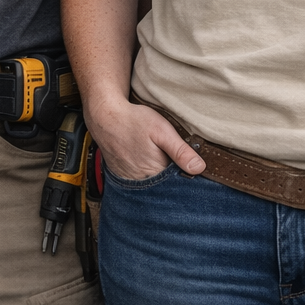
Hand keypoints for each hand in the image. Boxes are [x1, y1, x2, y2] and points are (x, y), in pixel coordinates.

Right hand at [85, 100, 204, 181]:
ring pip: (153, 186)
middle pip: (165, 188)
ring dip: (161, 179)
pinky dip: (147, 177)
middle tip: (178, 163)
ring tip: (162, 161)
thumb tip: (199, 168)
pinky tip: (150, 163)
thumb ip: (180, 151)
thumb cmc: (134, 120)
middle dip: (174, 180)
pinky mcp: (123, 176)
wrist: (105, 116)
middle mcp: (142, 181)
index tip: (195, 171)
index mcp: (155, 173)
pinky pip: (140, 181)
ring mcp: (131, 180)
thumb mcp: (162, 130)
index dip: (188, 179)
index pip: (178, 185)